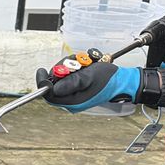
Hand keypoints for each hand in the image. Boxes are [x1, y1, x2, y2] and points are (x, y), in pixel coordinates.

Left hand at [36, 61, 151, 111]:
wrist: (123, 80)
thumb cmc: (109, 79)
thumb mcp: (89, 77)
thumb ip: (71, 82)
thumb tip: (53, 88)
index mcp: (72, 101)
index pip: (49, 94)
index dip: (43, 82)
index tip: (41, 70)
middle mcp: (72, 98)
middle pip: (56, 81)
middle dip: (64, 68)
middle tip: (77, 64)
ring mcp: (75, 91)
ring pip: (64, 74)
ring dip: (73, 64)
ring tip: (87, 63)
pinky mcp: (79, 84)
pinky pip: (72, 73)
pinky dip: (79, 65)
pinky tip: (89, 64)